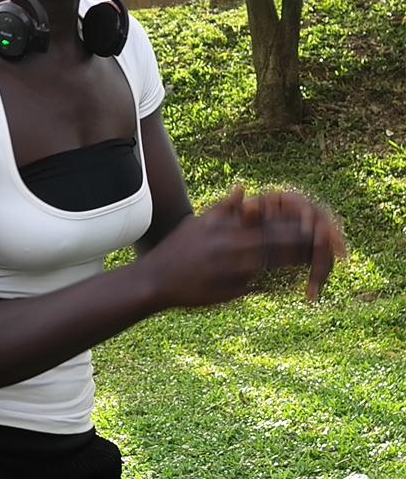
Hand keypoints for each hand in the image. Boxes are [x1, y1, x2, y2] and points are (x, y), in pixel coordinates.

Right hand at [141, 187, 344, 309]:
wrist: (156, 280)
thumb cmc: (179, 249)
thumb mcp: (200, 222)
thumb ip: (225, 207)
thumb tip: (243, 187)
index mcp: (226, 227)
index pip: (268, 222)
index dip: (292, 223)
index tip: (310, 220)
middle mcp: (231, 247)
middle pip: (277, 243)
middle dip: (301, 242)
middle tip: (322, 241)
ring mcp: (232, 270)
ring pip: (274, 264)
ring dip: (295, 262)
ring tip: (314, 261)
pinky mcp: (232, 291)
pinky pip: (261, 284)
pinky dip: (277, 281)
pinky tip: (290, 282)